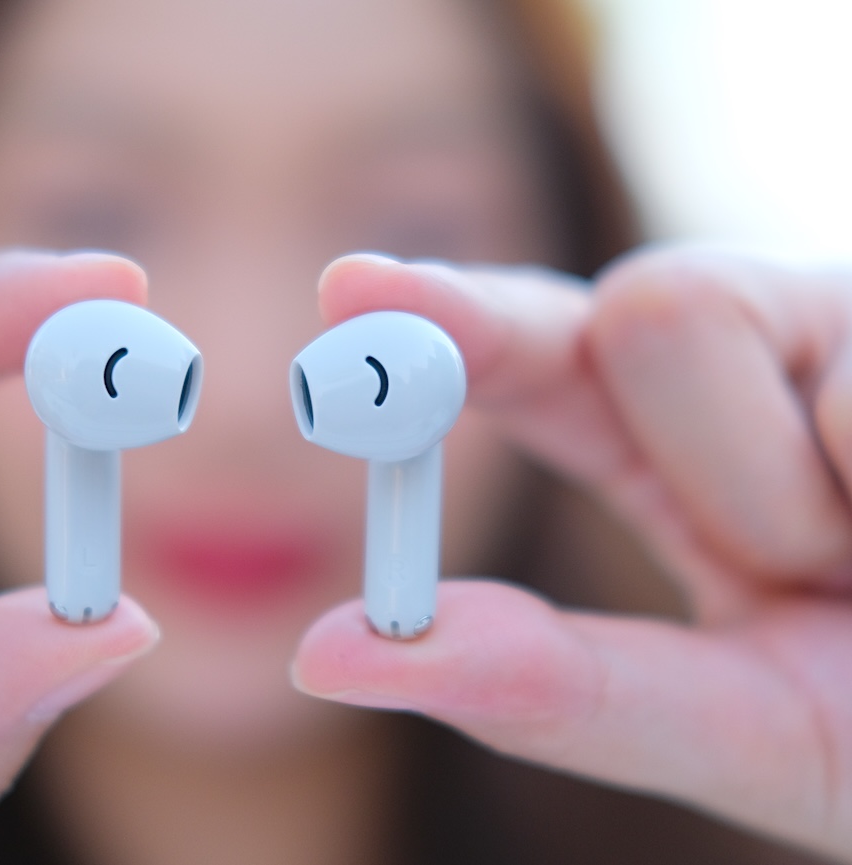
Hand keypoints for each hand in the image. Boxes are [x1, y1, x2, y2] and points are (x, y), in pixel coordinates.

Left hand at [293, 249, 851, 861]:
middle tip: (815, 552)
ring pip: (682, 301)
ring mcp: (843, 323)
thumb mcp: (743, 727)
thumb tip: (327, 651)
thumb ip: (548, 689)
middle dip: (696, 444)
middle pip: (617, 307)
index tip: (350, 289)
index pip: (534, 360)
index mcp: (673, 449)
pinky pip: (847, 363)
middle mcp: (748, 365)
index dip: (443, 321)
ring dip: (792, 479)